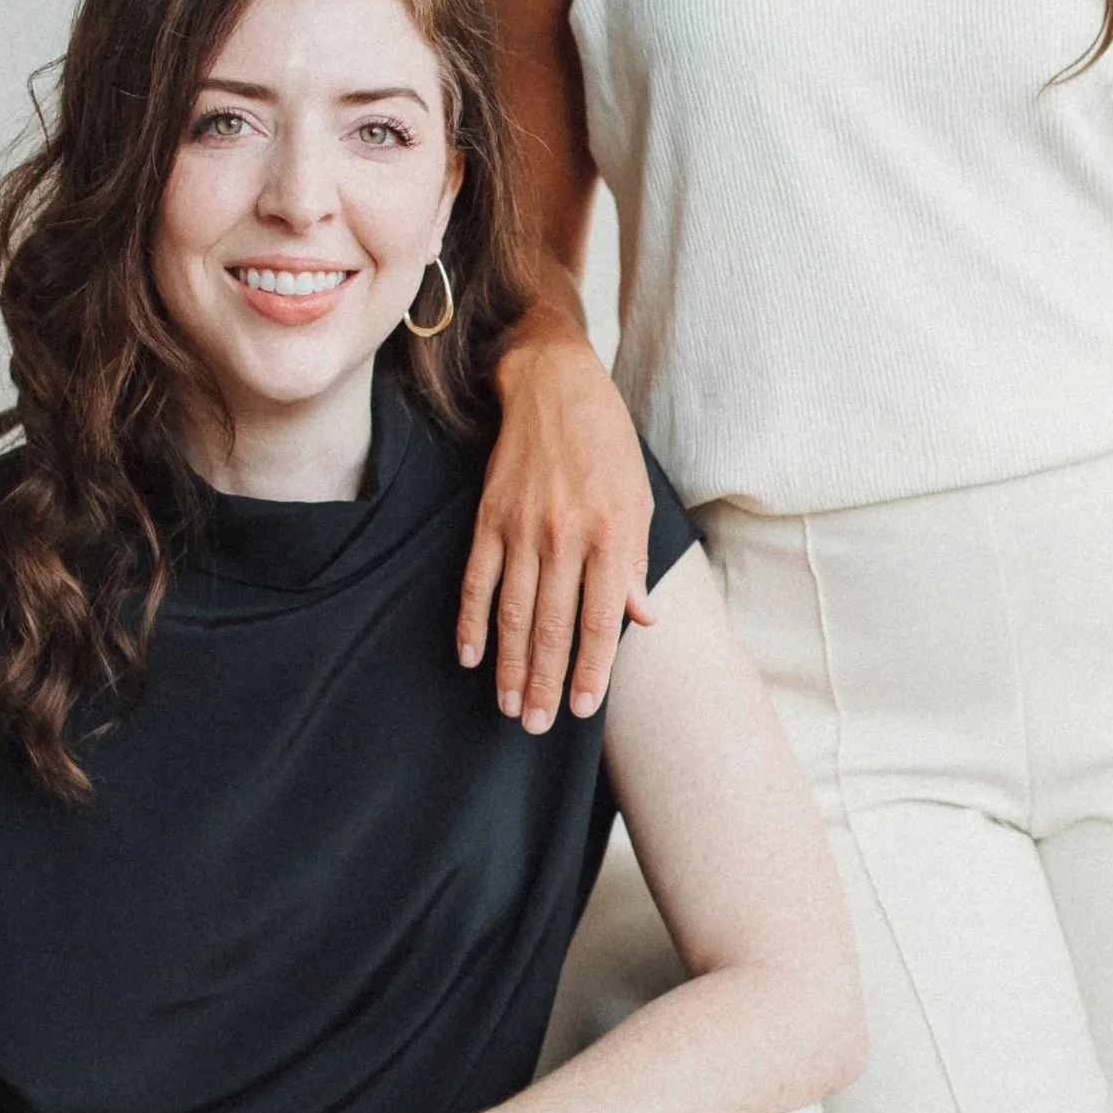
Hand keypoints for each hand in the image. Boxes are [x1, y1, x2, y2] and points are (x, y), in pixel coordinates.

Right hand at [458, 327, 656, 733]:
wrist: (555, 387)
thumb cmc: (607, 446)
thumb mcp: (638, 500)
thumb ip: (635, 564)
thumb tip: (643, 619)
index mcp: (610, 535)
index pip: (601, 620)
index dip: (590, 669)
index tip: (581, 708)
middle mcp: (565, 535)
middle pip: (551, 625)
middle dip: (543, 681)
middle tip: (535, 725)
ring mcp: (522, 527)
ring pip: (512, 612)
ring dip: (508, 665)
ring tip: (507, 705)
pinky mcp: (489, 517)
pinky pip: (477, 579)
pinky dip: (472, 621)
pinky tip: (470, 656)